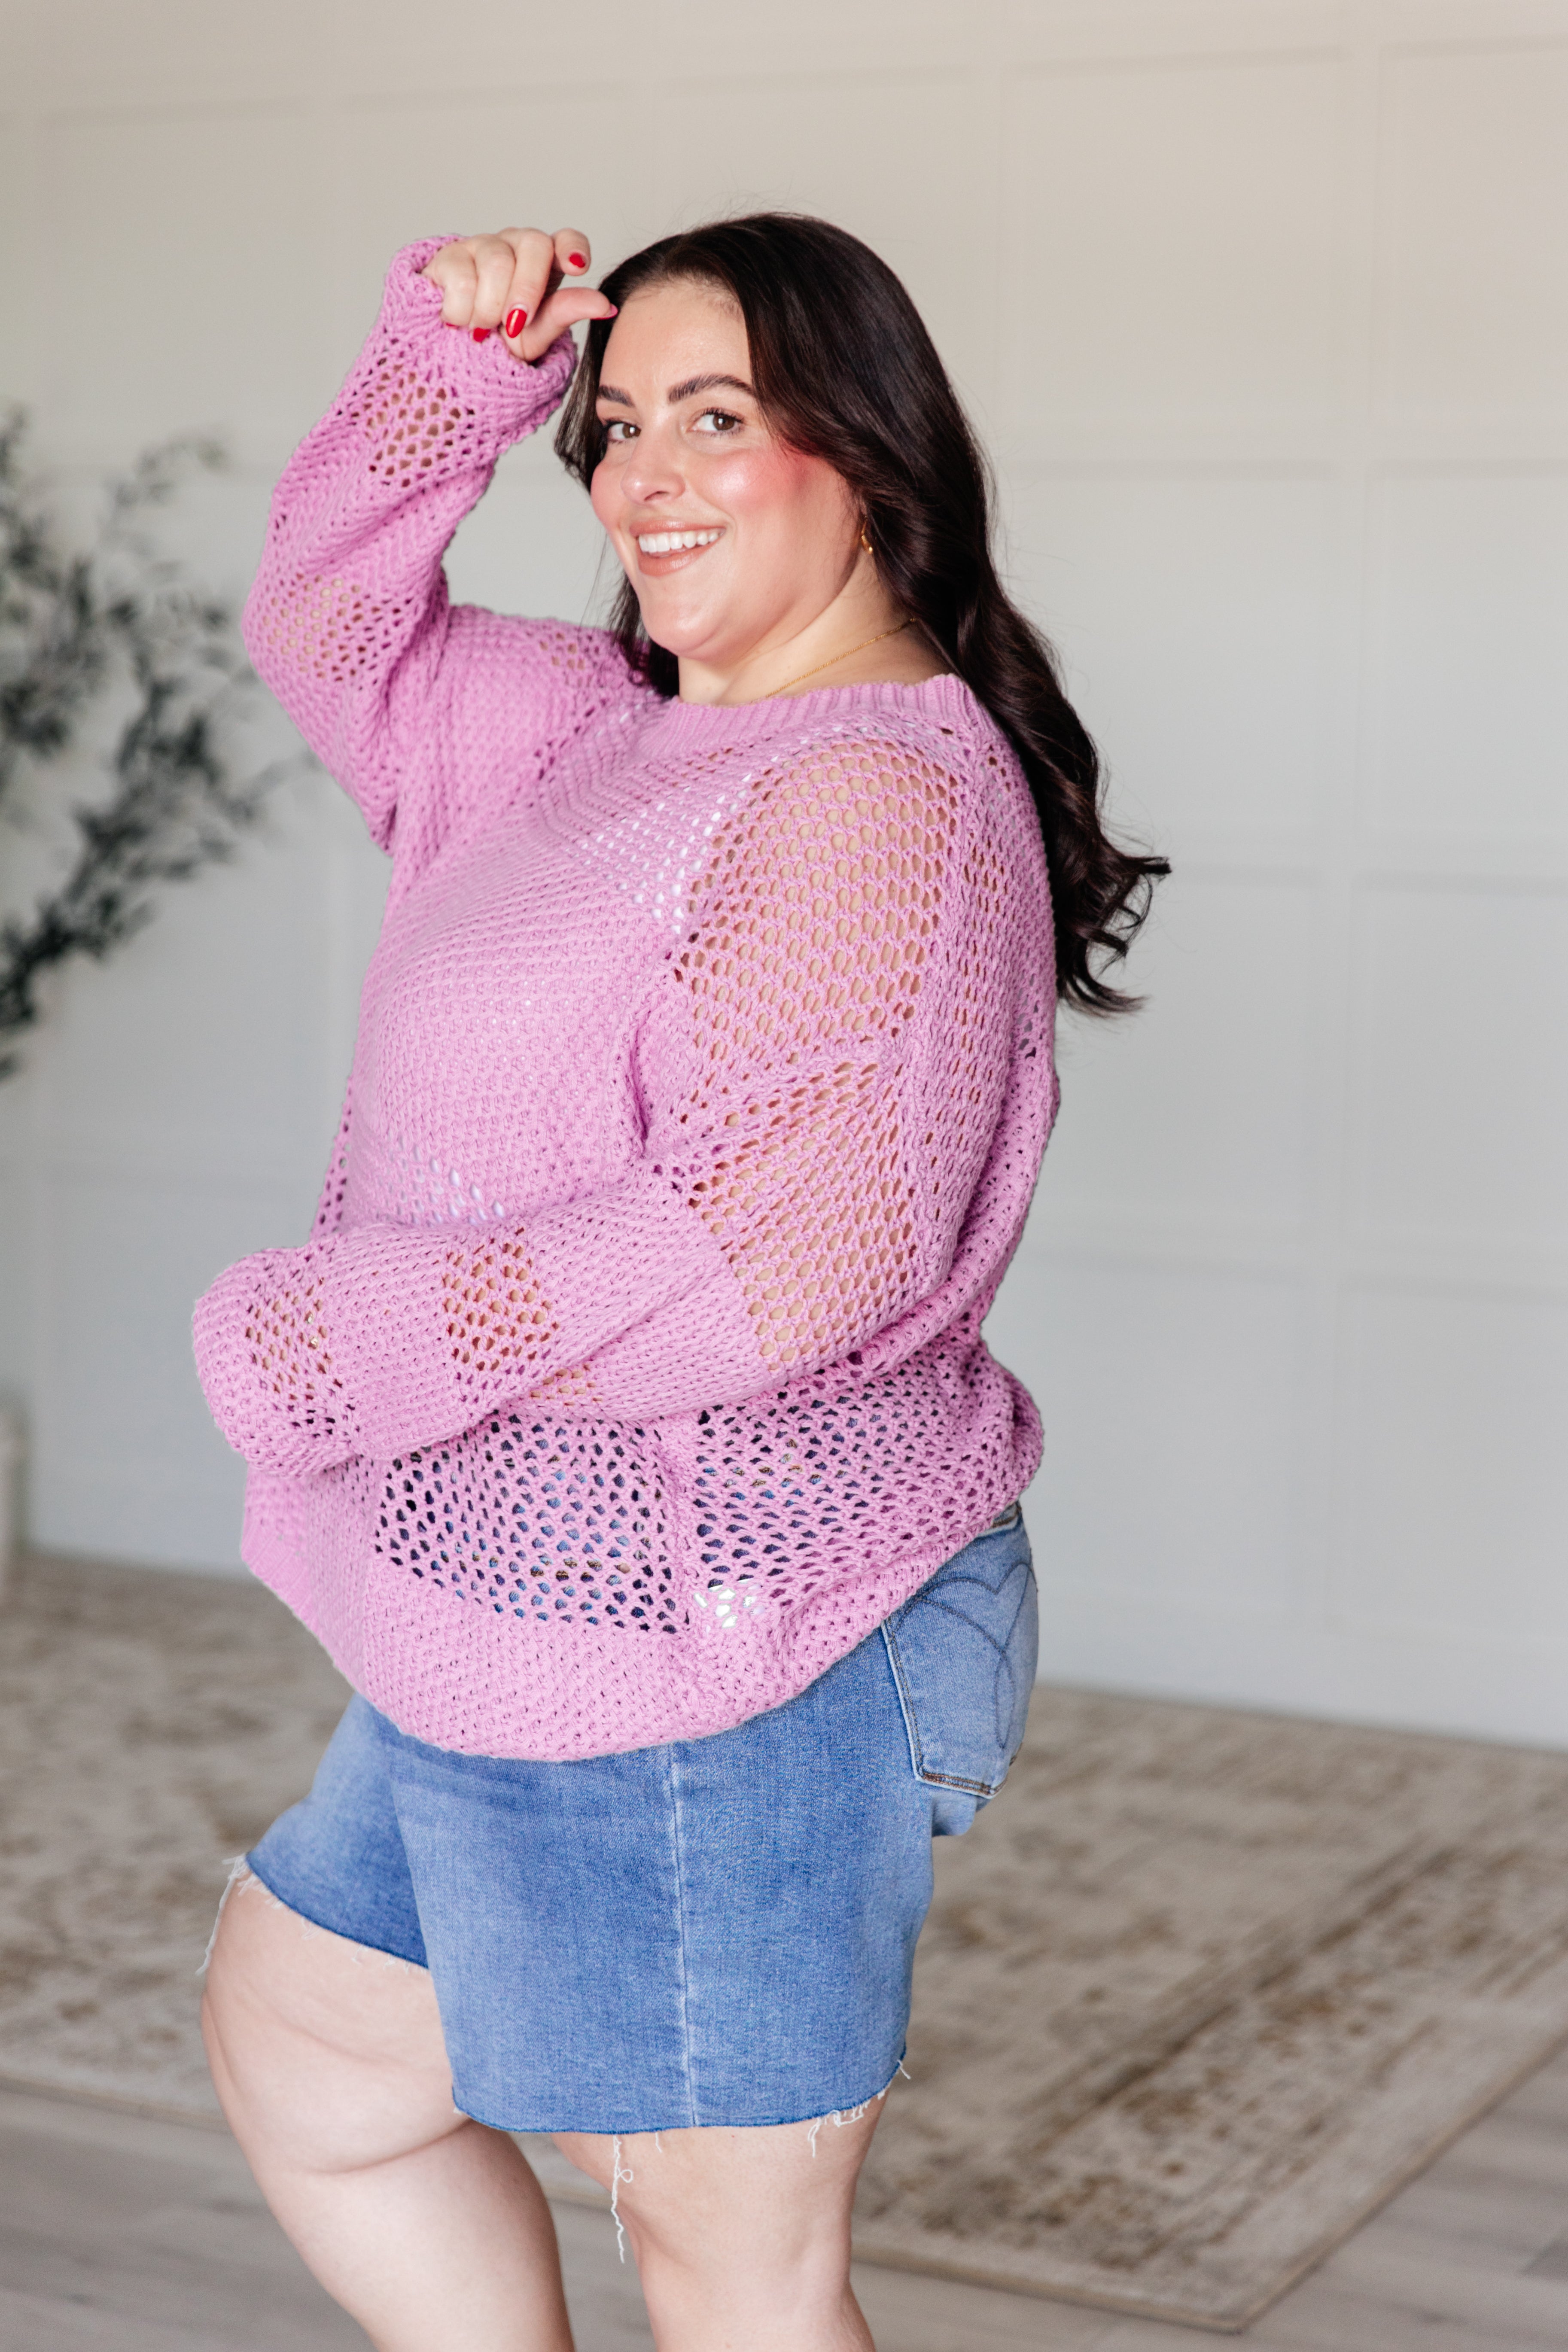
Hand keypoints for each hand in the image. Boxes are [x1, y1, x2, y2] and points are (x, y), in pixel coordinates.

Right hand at [420, 227, 615, 361]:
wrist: (454, 352)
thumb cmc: (502, 339)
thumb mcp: (537, 334)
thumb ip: (566, 314)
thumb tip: (606, 305)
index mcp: (546, 262)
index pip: (567, 239)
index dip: (573, 247)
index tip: (577, 266)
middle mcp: (516, 245)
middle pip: (534, 244)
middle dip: (526, 290)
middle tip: (515, 324)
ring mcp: (482, 244)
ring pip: (496, 263)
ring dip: (491, 308)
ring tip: (483, 329)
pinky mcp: (449, 254)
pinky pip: (461, 278)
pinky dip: (463, 311)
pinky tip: (459, 321)